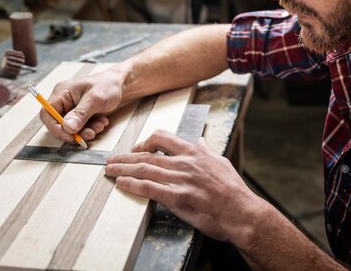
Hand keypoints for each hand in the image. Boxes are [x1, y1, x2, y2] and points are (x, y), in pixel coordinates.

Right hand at [40, 68, 123, 142]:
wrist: (120, 85)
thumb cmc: (107, 85)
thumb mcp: (95, 99)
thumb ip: (81, 113)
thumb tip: (67, 127)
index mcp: (62, 92)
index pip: (47, 113)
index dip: (55, 127)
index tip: (70, 135)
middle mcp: (64, 101)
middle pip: (58, 124)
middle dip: (74, 132)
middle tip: (90, 134)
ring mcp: (71, 109)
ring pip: (70, 129)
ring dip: (85, 131)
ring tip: (100, 125)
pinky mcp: (79, 115)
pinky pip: (80, 128)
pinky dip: (90, 129)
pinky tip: (102, 122)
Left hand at [105, 130, 265, 242]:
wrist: (241, 212)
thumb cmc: (233, 190)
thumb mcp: (221, 162)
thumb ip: (207, 151)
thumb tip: (201, 141)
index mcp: (194, 152)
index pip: (162, 138)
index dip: (145, 142)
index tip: (137, 148)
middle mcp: (184, 163)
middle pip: (146, 155)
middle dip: (125, 156)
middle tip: (111, 159)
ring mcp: (179, 180)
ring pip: (143, 169)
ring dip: (122, 169)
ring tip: (109, 169)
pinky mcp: (177, 198)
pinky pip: (148, 188)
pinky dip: (132, 184)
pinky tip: (121, 183)